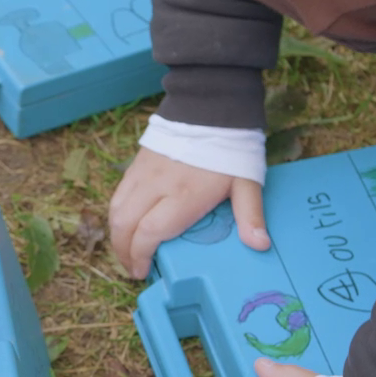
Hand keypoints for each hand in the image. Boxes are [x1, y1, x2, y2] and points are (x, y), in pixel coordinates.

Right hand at [108, 147, 268, 278]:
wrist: (209, 104)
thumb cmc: (230, 147)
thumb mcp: (247, 182)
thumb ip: (250, 215)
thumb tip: (259, 244)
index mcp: (183, 196)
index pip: (149, 232)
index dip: (140, 256)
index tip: (142, 272)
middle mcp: (156, 186)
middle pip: (124, 225)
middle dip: (122, 252)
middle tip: (132, 268)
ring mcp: (143, 174)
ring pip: (116, 210)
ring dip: (116, 235)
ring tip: (126, 251)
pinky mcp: (137, 164)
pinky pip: (119, 194)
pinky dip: (117, 214)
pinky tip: (126, 224)